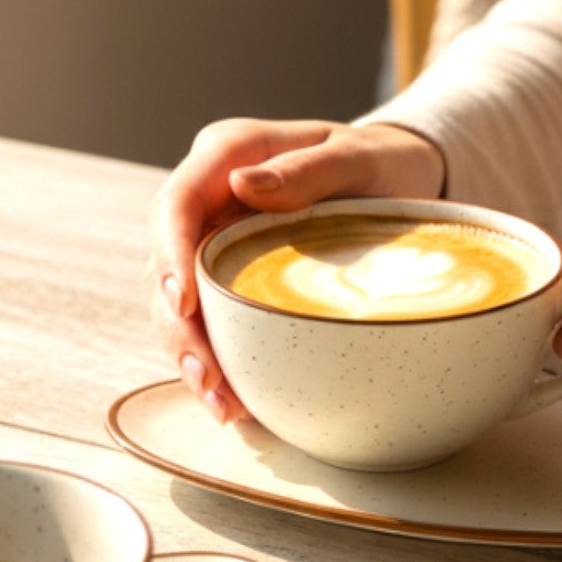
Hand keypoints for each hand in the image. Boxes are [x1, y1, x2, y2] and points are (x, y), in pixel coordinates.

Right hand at [147, 119, 445, 420]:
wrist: (395, 177)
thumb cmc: (377, 162)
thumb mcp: (357, 156)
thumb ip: (305, 168)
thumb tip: (242, 185)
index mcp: (227, 155)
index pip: (177, 204)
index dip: (170, 254)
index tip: (184, 302)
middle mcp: (210, 198)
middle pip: (166, 264)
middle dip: (179, 327)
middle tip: (208, 378)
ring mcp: (215, 239)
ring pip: (178, 302)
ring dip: (193, 356)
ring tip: (224, 407)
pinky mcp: (229, 275)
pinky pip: (208, 320)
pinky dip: (217, 361)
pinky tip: (236, 402)